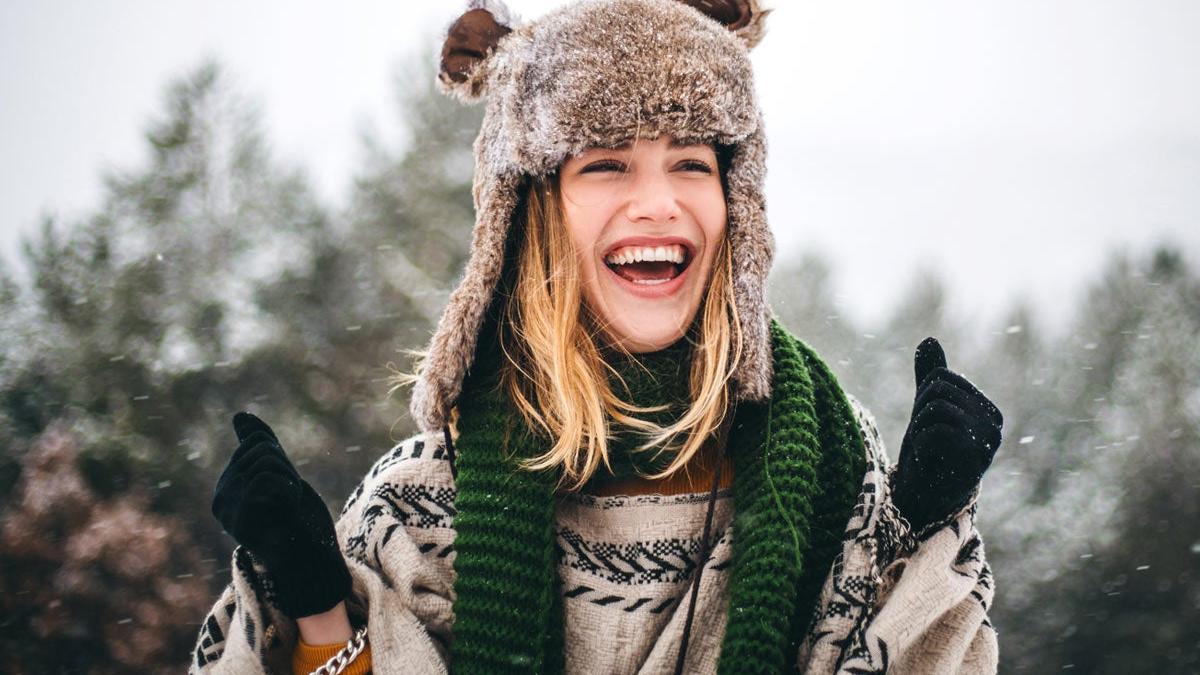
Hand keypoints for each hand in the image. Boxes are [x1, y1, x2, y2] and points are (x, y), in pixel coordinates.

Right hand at [211, 412, 350, 617]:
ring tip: (288, 510)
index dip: (282, 460)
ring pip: (266, 463)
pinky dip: (288, 491)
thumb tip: (239, 415)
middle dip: (286, 469)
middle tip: (289, 502)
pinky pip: (266, 479)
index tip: (285, 490)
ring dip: (290, 481)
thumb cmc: (298, 521)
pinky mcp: (240, 520)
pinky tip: (287, 512)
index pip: (255, 443)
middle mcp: (220, 497)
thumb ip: (259, 446)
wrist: (312, 564)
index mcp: (227, 485)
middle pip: (261, 451)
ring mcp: (228, 510)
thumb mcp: (279, 474)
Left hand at [892, 338, 1002, 533]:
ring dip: (919, 429)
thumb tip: (929, 339)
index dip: (923, 399)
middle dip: (919, 412)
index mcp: (988, 409)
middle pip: (938, 389)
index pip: (942, 377)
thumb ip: (930, 376)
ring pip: (935, 407)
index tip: (929, 426)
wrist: (922, 499)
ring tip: (927, 449)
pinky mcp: (972, 458)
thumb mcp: (926, 408)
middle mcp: (994, 424)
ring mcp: (987, 442)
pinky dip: (920, 444)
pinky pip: (933, 430)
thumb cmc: (927, 453)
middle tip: (925, 439)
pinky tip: (928, 460)